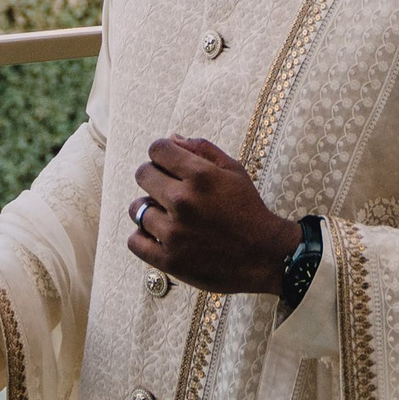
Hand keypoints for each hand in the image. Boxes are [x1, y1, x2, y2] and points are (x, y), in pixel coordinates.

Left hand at [129, 135, 302, 295]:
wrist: (263, 255)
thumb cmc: (248, 209)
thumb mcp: (233, 170)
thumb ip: (202, 149)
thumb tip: (171, 138)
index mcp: (200, 176)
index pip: (157, 149)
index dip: (162, 154)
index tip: (168, 164)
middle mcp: (183, 201)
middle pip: (143, 175)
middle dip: (154, 177)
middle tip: (168, 190)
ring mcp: (173, 233)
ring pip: (137, 208)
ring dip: (149, 209)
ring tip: (166, 215)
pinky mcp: (169, 260)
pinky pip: (135, 241)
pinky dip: (143, 237)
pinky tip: (158, 236)